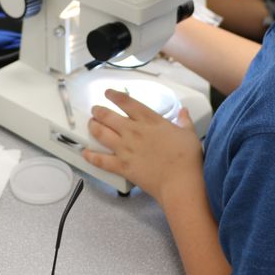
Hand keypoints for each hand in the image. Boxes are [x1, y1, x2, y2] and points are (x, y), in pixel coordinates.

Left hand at [82, 89, 203, 205]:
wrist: (180, 182)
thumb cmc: (187, 158)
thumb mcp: (189, 134)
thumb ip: (184, 121)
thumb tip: (184, 111)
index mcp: (150, 121)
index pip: (127, 103)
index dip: (115, 96)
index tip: (108, 93)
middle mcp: (133, 131)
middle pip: (108, 116)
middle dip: (99, 111)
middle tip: (95, 110)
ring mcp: (125, 149)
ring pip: (101, 133)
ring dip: (93, 127)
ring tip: (90, 124)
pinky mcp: (122, 166)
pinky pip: (101, 160)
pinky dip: (91, 156)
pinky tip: (85, 152)